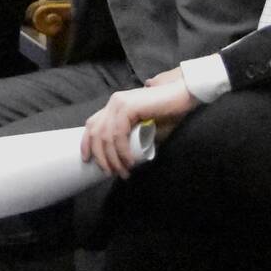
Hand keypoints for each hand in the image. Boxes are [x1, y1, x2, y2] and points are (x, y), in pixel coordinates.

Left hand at [80, 79, 197, 176]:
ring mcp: (119, 103)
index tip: (87, 160)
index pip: (92, 124)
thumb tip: (123, 158)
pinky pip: (119, 134)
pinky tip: (129, 162)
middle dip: (101, 156)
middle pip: (96, 132)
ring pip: (106, 136)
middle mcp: (114, 102)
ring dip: (113, 158)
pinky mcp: (128, 107)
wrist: (183, 97)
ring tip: (123, 172)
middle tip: (110, 173)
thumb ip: (133, 137)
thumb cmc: (168, 113)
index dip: (87, 143)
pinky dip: (122, 151)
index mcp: (115, 105)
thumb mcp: (145, 128)